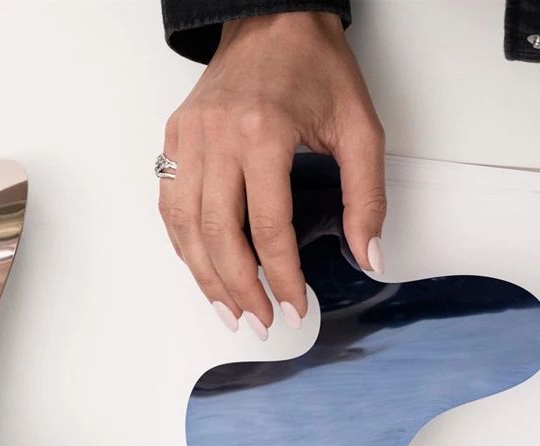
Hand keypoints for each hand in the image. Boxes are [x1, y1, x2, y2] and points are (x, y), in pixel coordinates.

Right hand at [160, 10, 385, 338]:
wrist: (273, 17)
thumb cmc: (314, 65)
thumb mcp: (360, 129)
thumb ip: (367, 197)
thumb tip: (369, 254)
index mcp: (263, 134)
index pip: (267, 228)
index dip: (282, 277)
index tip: (295, 306)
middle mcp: (218, 137)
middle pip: (218, 235)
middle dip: (239, 289)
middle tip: (260, 321)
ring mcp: (190, 137)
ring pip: (185, 225)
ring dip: (205, 276)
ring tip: (229, 310)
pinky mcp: (177, 136)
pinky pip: (170, 203)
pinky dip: (183, 244)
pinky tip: (203, 269)